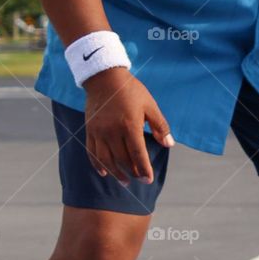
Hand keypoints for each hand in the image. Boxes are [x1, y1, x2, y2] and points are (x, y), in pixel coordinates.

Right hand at [83, 68, 173, 185]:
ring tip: (124, 181)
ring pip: (106, 160)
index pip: (138, 154)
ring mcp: (99, 132)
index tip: (149, 179)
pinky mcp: (90, 130)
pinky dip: (98, 165)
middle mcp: (112, 131)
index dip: (144, 169)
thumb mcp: (150, 105)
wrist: (105, 78)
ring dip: (116, 173)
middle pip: (122, 159)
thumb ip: (160, 126)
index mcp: (130, 125)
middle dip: (132, 172)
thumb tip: (169, 144)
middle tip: (139, 178)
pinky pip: (92, 153)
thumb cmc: (131, 91)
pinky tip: (105, 172)